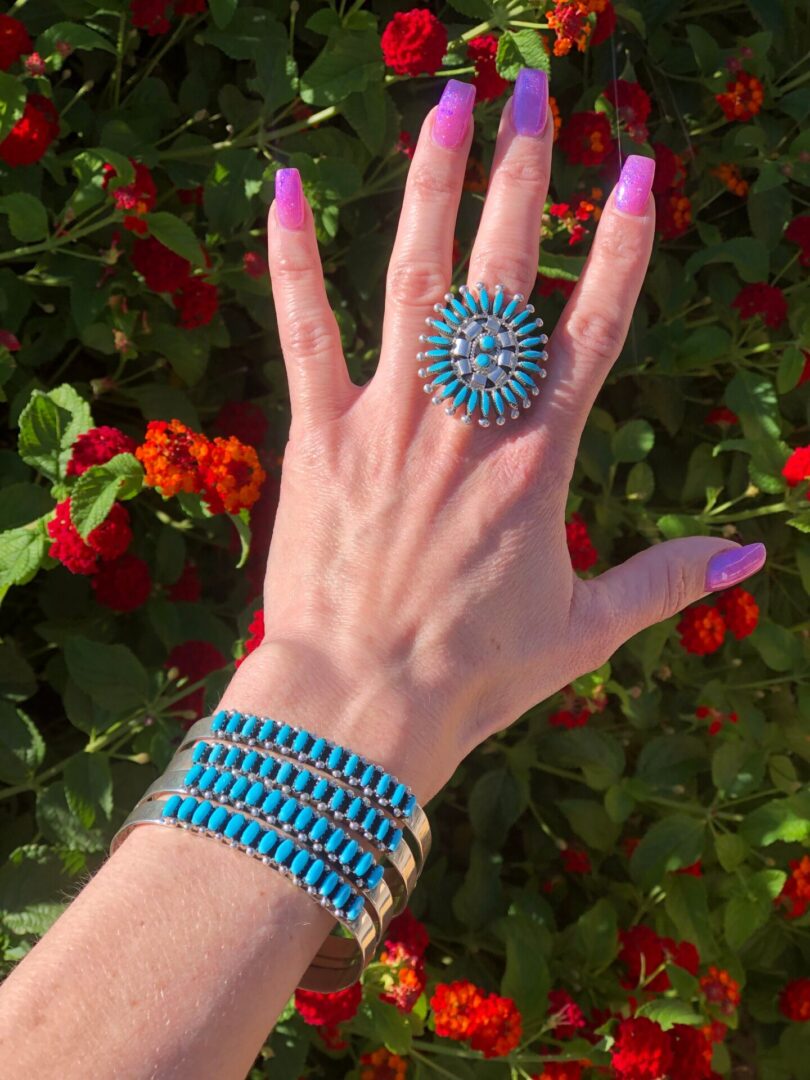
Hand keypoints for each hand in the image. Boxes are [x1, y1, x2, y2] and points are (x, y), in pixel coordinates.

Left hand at [223, 74, 765, 801]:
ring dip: (432, 183)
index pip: (594, 328)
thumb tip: (756, 558)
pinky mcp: (320, 435)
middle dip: (524, 176)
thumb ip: (669, 581)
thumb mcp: (586, 630)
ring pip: (417, 277)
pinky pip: (305, 330)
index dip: (620, 244)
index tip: (639, 171)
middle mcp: (470, 419)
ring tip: (448, 102)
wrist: (362, 704)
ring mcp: (391, 418)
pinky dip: (293, 257)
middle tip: (532, 91)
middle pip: (505, 274)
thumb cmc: (475, 674)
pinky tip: (289, 186)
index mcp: (540, 459)